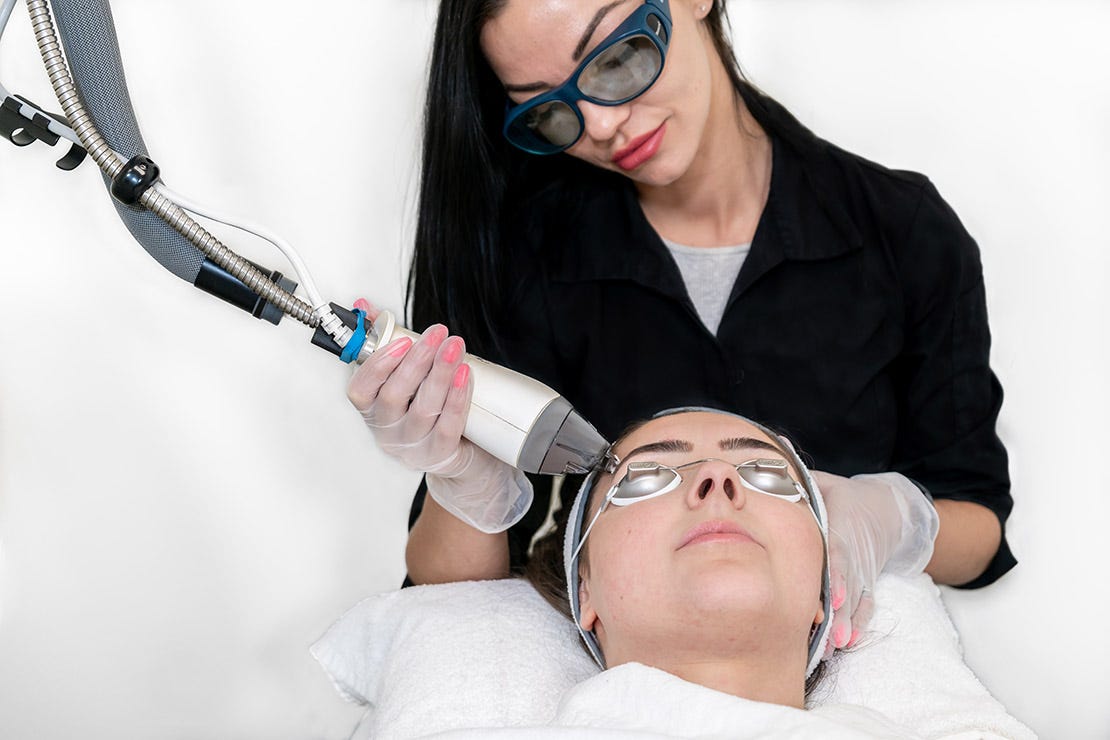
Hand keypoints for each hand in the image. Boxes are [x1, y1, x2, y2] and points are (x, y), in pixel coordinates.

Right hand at [345, 299, 531, 532]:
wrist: (459, 450)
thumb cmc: (426, 406)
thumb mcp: (405, 374)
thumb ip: (386, 340)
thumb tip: (365, 307)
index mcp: (373, 409)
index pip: (360, 390)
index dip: (378, 365)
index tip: (401, 340)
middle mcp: (388, 430)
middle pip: (395, 396)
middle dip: (418, 361)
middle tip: (437, 334)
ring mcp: (413, 445)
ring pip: (424, 410)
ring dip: (441, 374)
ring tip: (455, 347)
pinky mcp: (440, 454)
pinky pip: (449, 426)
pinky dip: (458, 399)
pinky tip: (467, 376)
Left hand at [811, 471, 938, 655]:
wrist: (884, 507)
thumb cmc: (839, 494)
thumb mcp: (821, 482)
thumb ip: (794, 482)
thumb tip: (763, 469)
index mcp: (842, 524)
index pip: (839, 552)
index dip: (836, 576)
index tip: (832, 597)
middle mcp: (854, 551)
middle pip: (847, 583)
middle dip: (840, 610)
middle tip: (832, 635)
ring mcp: (862, 569)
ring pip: (856, 598)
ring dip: (848, 622)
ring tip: (838, 644)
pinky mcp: (866, 580)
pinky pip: (865, 603)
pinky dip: (859, 622)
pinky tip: (849, 641)